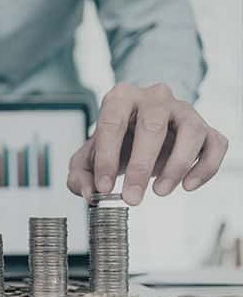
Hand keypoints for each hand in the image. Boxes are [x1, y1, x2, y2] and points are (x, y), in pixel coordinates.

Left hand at [68, 82, 227, 204]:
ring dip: (176, 166)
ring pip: (191, 132)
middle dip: (141, 167)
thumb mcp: (88, 156)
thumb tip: (90, 193)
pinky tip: (188, 185)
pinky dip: (206, 167)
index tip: (104, 187)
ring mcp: (183, 110)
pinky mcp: (205, 126)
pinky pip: (215, 144)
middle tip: (132, 199)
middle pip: (152, 126)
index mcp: (120, 98)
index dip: (107, 157)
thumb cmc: (115, 141)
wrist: (139, 129)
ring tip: (161, 192)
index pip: (112, 124)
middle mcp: (154, 98)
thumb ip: (80, 175)